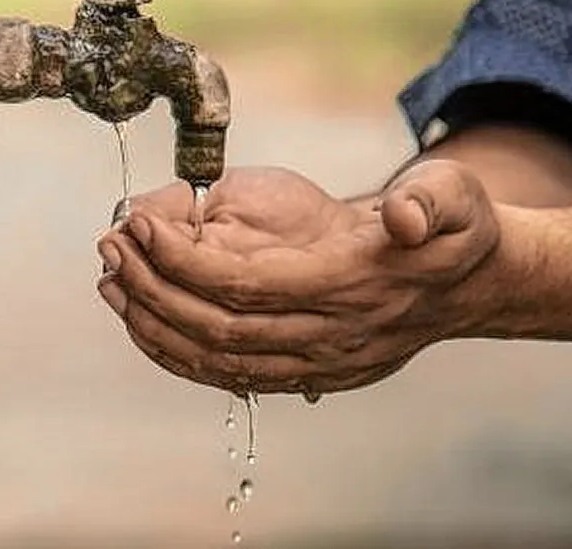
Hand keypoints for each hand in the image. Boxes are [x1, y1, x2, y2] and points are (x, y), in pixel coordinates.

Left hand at [96, 161, 500, 396]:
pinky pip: (227, 374)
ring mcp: (317, 362)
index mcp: (352, 284)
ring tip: (110, 282)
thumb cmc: (448, 229)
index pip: (247, 285)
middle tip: (110, 248)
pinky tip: (143, 320)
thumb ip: (430, 202)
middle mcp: (330, 334)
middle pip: (218, 328)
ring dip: (153, 325)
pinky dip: (177, 352)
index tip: (140, 224)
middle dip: (152, 290)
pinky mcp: (307, 373)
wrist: (461, 286)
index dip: (184, 260)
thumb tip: (402, 217)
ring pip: (215, 360)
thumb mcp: (452, 197)